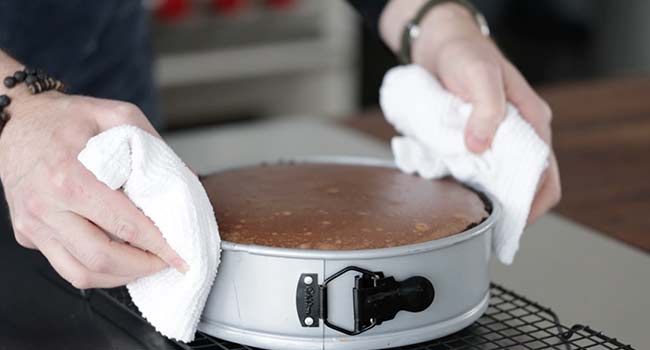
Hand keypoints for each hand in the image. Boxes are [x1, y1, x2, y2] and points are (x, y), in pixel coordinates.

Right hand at [0, 89, 187, 288]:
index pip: (123, 224)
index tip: (180, 254)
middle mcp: (46, 205)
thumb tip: (186, 179)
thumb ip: (154, 147)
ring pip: (81, 273)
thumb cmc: (66, 117)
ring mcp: (33, 224)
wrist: (17, 121)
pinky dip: (97, 273)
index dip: (158, 244)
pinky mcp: (28, 234)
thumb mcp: (117, 116)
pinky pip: (65, 267)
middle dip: (143, 267)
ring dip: (121, 277)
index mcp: (69, 175)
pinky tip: (119, 262)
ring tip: (146, 266)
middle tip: (166, 262)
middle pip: (102, 257)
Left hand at [380, 1, 560, 221]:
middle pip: (524, 182)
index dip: (534, 203)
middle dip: (509, 206)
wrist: (441, 47)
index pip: (545, 174)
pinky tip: (456, 188)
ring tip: (470, 209)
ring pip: (498, 178)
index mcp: (532, 121)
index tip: (515, 222)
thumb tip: (480, 146)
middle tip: (487, 224)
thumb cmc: (466, 55)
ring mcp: (496, 138)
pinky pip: (476, 168)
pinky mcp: (475, 139)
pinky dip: (469, 181)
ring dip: (487, 195)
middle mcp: (519, 134)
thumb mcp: (479, 76)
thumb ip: (486, 109)